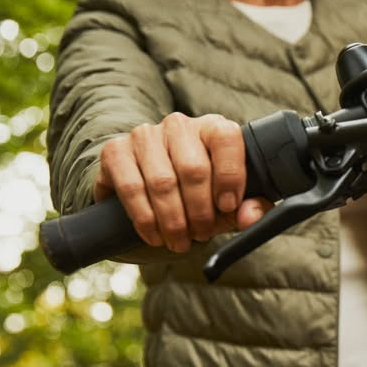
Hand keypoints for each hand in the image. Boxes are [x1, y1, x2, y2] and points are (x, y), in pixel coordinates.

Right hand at [94, 112, 272, 251]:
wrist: (147, 189)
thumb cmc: (199, 193)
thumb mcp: (229, 201)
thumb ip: (250, 207)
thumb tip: (250, 217)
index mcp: (213, 128)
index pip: (226, 138)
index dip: (230, 176)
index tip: (228, 207)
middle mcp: (179, 125)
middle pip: (193, 168)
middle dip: (200, 211)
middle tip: (202, 233)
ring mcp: (145, 135)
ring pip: (163, 182)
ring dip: (174, 221)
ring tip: (180, 241)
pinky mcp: (116, 151)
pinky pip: (132, 188)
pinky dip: (146, 219)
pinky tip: (155, 235)